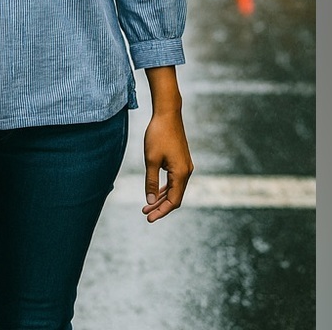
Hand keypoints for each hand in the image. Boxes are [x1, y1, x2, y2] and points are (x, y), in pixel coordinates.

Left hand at [141, 108, 192, 222]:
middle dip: (160, 206)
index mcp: (181, 173)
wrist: (167, 113)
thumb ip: (151, 182)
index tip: (149, 218)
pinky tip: (155, 192)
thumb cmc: (158, 135)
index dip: (161, 211)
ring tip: (147, 205)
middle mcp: (186, 171)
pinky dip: (165, 187)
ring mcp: (185, 165)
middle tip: (145, 213)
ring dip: (161, 197)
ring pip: (174, 188)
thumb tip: (150, 201)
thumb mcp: (151, 160)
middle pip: (175, 196)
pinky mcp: (181, 160)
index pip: (174, 201)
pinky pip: (174, 180)